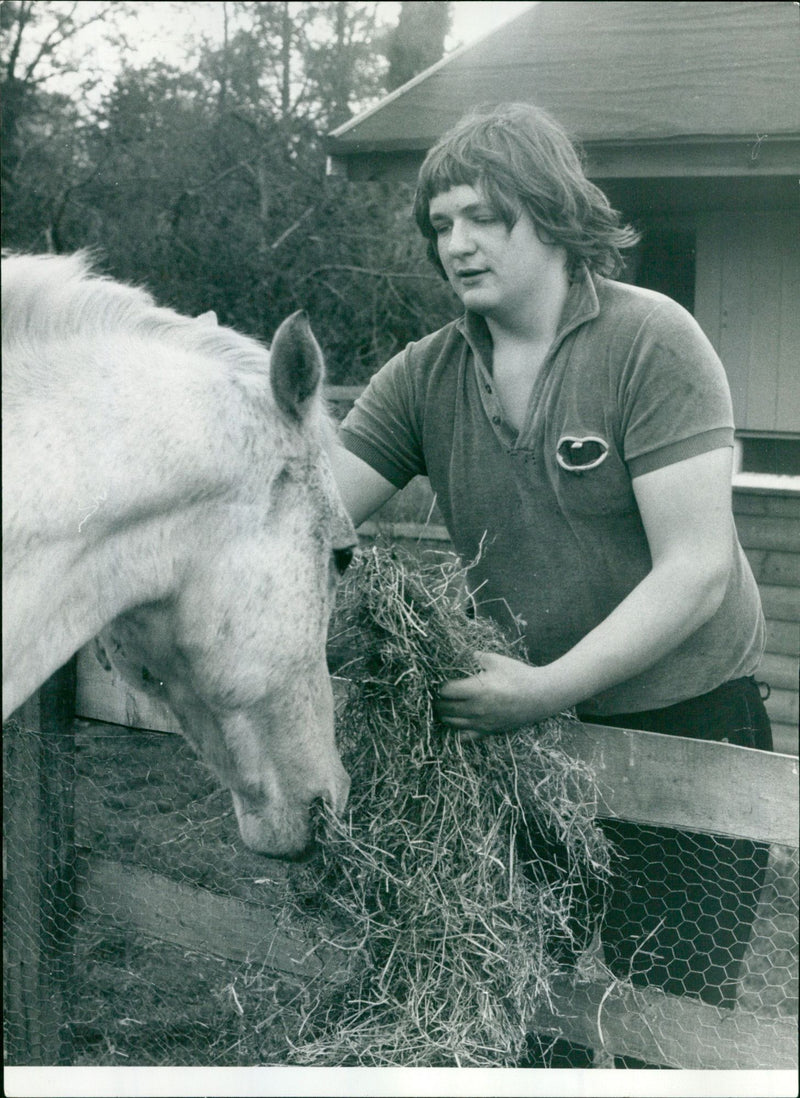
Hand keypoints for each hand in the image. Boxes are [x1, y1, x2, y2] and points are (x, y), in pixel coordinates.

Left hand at [434, 651, 562, 737]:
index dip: (439, 686)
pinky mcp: (488, 732)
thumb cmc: (519, 675)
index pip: (445, 691)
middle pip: (444, 709)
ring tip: (445, 705)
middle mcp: (476, 709)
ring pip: (450, 723)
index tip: (439, 681)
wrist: (541, 696)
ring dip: (444, 715)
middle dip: (438, 701)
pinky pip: (464, 737)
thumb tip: (461, 654)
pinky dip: (456, 730)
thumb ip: (476, 656)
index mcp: (476, 689)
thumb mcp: (496, 660)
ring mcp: (481, 723)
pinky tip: (457, 721)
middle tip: (438, 694)